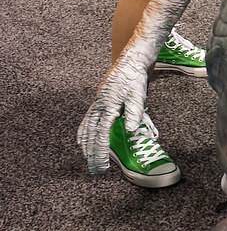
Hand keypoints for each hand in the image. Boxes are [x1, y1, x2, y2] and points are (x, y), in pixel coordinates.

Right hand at [76, 57, 150, 175]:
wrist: (131, 59)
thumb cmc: (135, 77)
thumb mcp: (138, 95)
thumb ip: (135, 113)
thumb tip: (131, 132)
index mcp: (108, 107)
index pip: (101, 135)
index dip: (101, 152)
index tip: (103, 167)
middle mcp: (98, 107)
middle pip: (91, 136)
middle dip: (92, 155)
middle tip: (95, 171)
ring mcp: (96, 104)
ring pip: (86, 129)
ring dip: (86, 146)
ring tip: (88, 159)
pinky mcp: (98, 101)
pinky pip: (87, 121)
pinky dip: (83, 133)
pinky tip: (84, 140)